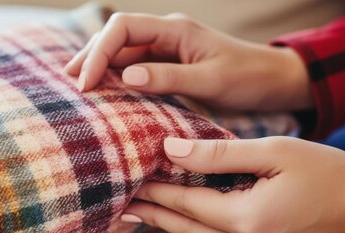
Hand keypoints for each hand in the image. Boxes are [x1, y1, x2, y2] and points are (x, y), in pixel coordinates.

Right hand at [64, 13, 312, 110]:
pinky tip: (105, 90)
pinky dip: (117, 77)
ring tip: (78, 85)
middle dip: (90, 56)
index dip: (99, 52)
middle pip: (116, 37)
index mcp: (175, 30)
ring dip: (100, 66)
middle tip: (70, 83)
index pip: (123, 29)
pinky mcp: (169, 64)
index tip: (86, 82)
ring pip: (123, 52)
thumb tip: (126, 76)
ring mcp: (166, 49)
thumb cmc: (248, 78)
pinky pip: (135, 67)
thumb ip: (169, 77)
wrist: (274, 81)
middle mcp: (166, 34)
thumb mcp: (211, 80)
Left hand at [121, 137, 344, 232]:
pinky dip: (196, 228)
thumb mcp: (272, 151)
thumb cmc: (327, 172)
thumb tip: (171, 149)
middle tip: (121, 203)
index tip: (130, 178)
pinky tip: (180, 216)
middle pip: (186, 228)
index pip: (186, 203)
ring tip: (142, 209)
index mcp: (249, 220)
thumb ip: (218, 153)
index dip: (156, 190)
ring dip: (171, 221)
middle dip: (153, 213)